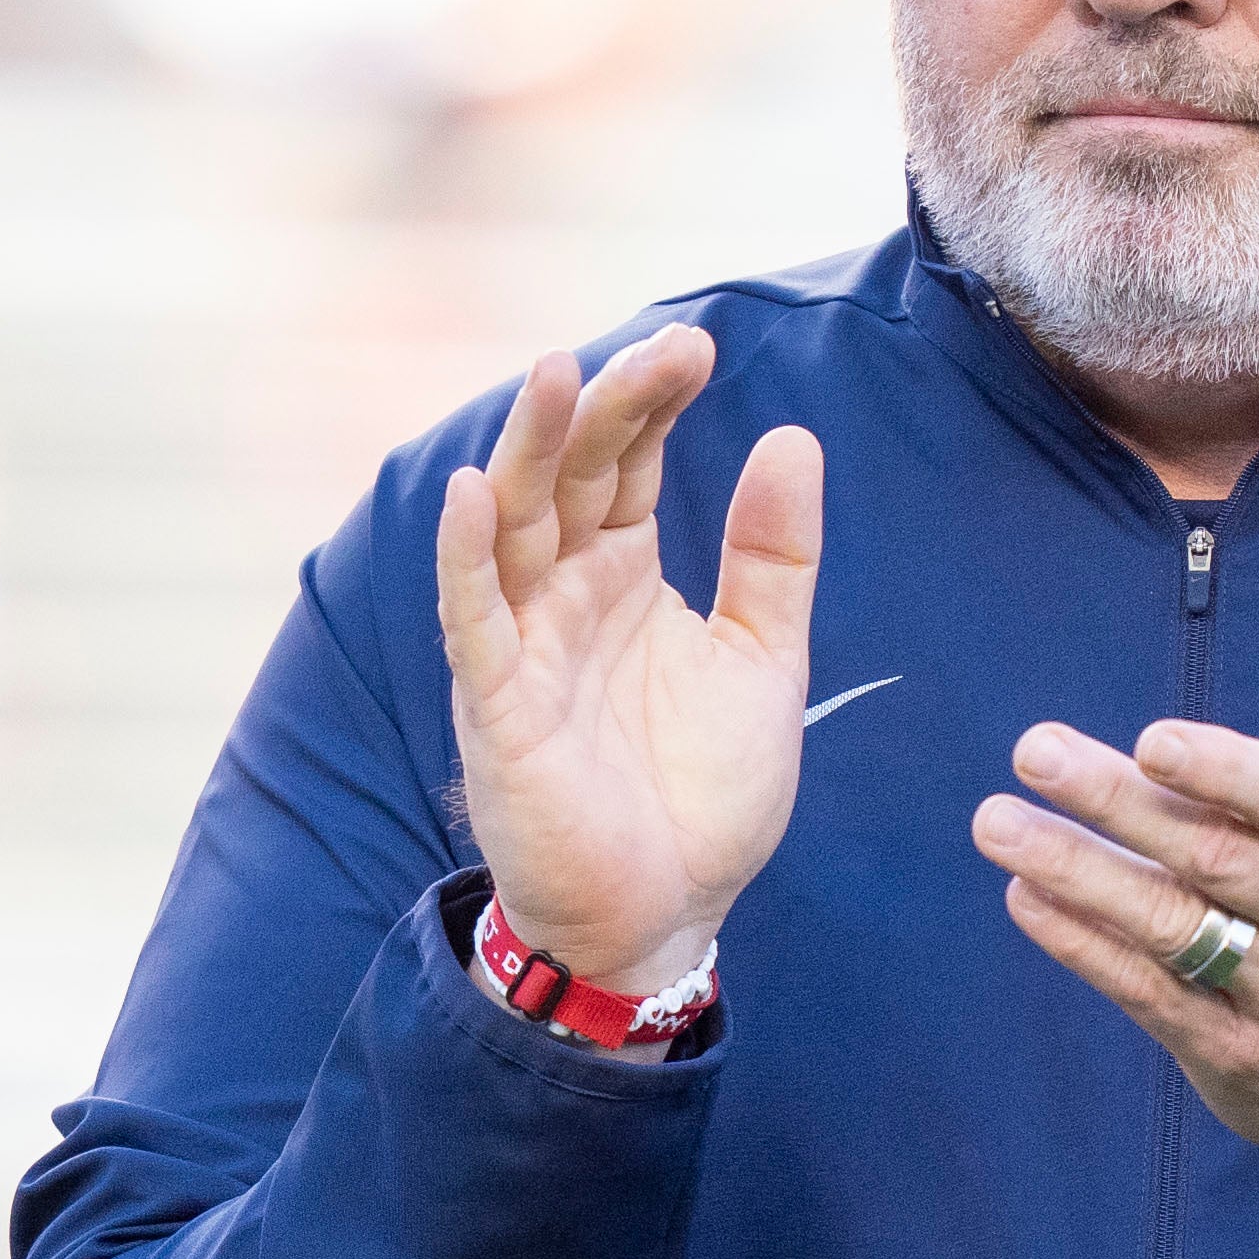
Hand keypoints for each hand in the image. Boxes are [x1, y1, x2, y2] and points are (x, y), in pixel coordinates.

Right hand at [438, 326, 824, 993]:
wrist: (668, 913)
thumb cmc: (702, 792)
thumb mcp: (764, 660)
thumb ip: (771, 557)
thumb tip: (792, 436)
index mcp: (623, 575)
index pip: (630, 463)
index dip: (655, 402)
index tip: (700, 344)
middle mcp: (563, 595)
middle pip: (571, 474)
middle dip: (610, 407)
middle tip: (665, 348)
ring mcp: (524, 646)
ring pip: (513, 527)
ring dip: (529, 450)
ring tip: (557, 373)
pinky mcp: (498, 709)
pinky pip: (474, 621)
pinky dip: (466, 557)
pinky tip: (473, 494)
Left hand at [974, 550, 1258, 1210]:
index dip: (1228, 773)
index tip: (1154, 740)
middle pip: (1215, 860)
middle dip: (1118, 805)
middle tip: (1034, 751)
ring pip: (1171, 930)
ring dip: (1077, 875)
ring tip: (997, 823)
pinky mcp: (1236, 1056)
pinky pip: (1149, 994)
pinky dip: (1083, 947)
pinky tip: (1025, 897)